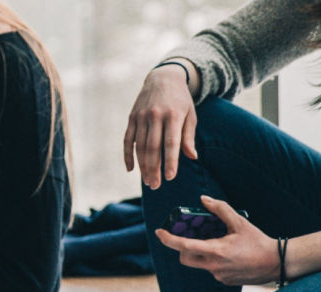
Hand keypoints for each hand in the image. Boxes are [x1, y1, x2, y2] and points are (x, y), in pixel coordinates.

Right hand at [124, 63, 197, 188]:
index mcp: (173, 115)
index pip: (171, 142)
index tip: (170, 177)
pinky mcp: (132, 118)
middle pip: (153, 147)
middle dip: (154, 168)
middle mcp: (155, 115)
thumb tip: (191, 157)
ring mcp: (141, 116)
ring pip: (140, 146)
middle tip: (155, 185)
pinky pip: (128, 140)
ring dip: (142, 166)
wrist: (163, 77)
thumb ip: (188, 136)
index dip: (170, 161)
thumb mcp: (190, 114)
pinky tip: (131, 169)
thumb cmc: (180, 100)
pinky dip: (128, 155)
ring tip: (147, 181)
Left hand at [156, 196, 279, 285]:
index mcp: (216, 251)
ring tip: (218, 243)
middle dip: (183, 248)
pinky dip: (213, 260)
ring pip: (199, 264)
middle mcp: (213, 266)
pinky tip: (229, 254)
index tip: (159, 232)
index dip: (168, 239)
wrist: (277, 263)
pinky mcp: (224, 281)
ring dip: (201, 253)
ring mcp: (218, 275)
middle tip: (190, 237)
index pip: (184, 247)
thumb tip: (203, 199)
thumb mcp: (240, 222)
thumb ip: (220, 209)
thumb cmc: (258, 241)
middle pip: (185, 258)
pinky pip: (211, 270)